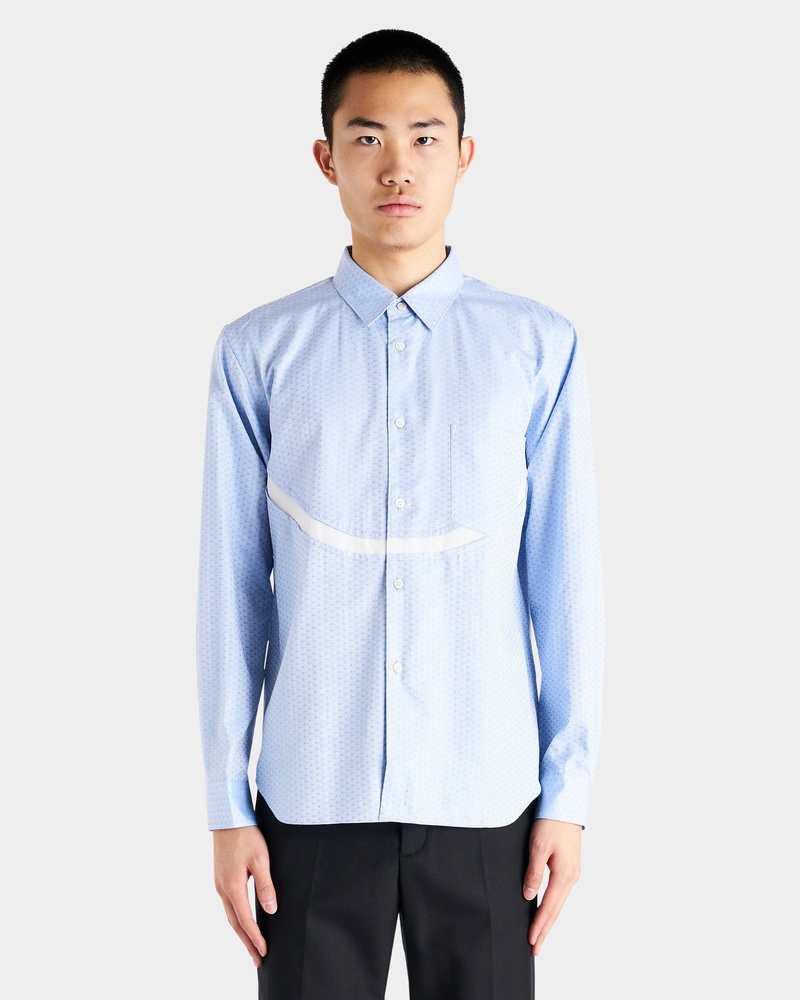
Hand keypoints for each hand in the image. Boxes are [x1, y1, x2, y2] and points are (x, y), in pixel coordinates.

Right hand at [212, 825, 277, 968]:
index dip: (255, 937)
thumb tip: (270, 910)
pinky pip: (229, 905)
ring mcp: (220, 884)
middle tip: (257, 961)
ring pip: (230, 915)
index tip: (264, 952)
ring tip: (252, 946)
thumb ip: (265, 885)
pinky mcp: (221, 878)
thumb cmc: (246, 835)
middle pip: (235, 923)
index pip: (245, 920)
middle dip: (247, 943)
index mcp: (233, 886)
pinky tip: (243, 922)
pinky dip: (236, 919)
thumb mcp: (261, 859)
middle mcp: (223, 889)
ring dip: (241, 932)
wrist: (228, 817)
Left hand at [522, 818, 581, 955]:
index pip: (549, 907)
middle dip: (545, 929)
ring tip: (539, 934)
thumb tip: (529, 896)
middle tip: (535, 948)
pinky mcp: (569, 867)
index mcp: (564, 875)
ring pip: (558, 902)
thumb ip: (533, 872)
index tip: (531, 942)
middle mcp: (571, 878)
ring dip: (548, 919)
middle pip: (556, 909)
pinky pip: (559, 893)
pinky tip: (546, 910)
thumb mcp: (538, 846)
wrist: (566, 805)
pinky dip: (552, 905)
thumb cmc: (551, 823)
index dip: (539, 926)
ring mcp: (572, 873)